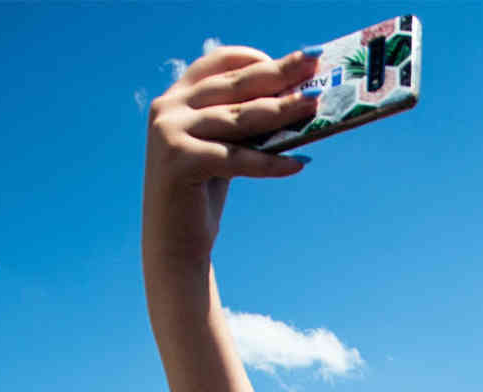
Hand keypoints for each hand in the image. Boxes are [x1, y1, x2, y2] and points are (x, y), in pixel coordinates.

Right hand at [143, 47, 321, 265]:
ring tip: (315, 105)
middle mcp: (167, 107)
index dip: (255, 56)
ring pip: (238, 118)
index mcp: (175, 97)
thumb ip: (243, 122)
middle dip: (279, 73)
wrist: (174, 243)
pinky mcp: (179, 161)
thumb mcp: (223, 146)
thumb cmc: (204, 192)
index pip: (217, 62)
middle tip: (315, 64)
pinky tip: (299, 164)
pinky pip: (237, 159)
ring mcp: (169, 132)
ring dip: (282, 110)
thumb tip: (297, 100)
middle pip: (234, 85)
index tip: (293, 60)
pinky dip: (270, 163)